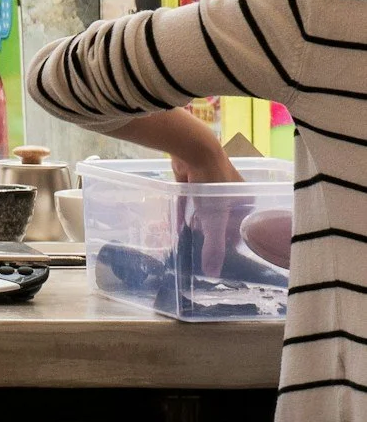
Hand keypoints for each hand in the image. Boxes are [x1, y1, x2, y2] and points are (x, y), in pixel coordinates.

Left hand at [174, 147, 244, 277]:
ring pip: (202, 209)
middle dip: (211, 234)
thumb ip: (214, 246)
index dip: (230, 242)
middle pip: (221, 218)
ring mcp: (209, 184)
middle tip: (202, 252)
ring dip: (196, 224)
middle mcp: (229, 191)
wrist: (192, 148)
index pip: (240, 227)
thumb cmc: (212, 181)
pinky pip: (187, 200)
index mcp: (244, 199)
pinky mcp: (190, 178)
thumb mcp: (214, 218)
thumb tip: (213, 273)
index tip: (221, 257)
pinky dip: (183, 213)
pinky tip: (178, 227)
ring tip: (190, 243)